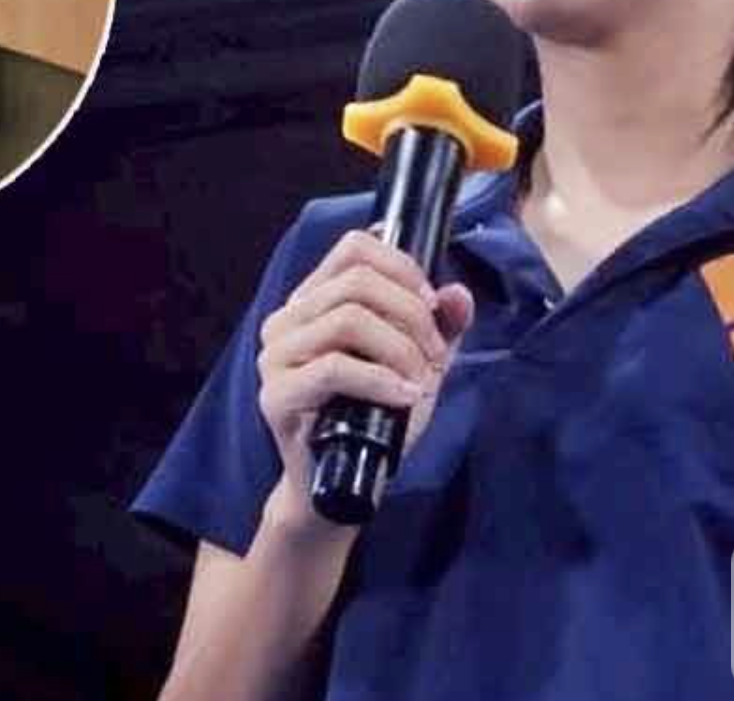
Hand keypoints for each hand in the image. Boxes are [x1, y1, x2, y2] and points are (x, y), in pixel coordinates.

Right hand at [255, 229, 474, 529]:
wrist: (347, 486)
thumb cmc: (377, 420)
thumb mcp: (417, 364)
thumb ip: (440, 327)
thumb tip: (458, 294)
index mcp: (315, 300)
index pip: (354, 248)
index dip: (402, 267)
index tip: (431, 304)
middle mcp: (288, 319)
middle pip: (358, 281)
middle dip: (411, 314)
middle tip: (434, 355)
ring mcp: (276, 355)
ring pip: (348, 318)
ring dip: (400, 347)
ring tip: (419, 380)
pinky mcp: (276, 394)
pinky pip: (333, 368)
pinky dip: (379, 379)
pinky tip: (404, 396)